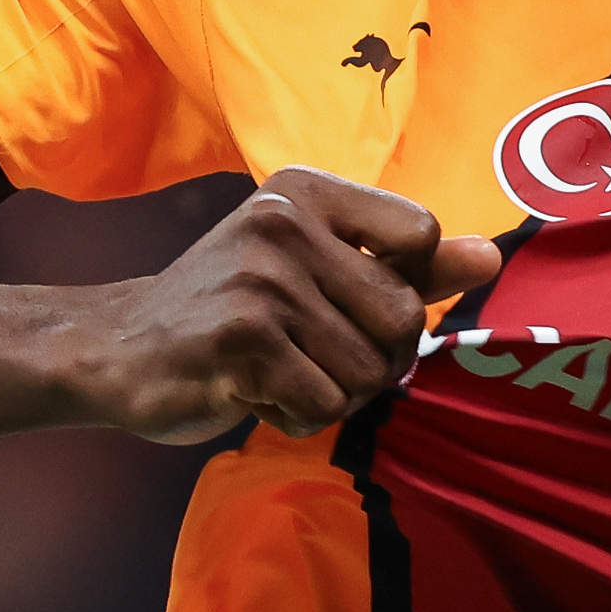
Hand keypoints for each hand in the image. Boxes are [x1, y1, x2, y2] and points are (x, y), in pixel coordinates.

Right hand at [80, 167, 501, 443]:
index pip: (422, 232)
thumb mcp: (315, 265)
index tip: (351, 297)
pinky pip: (324, 405)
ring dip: (334, 394)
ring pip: (367, 372)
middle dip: (374, 359)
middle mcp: (284, 224)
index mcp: (307, 193)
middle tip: (315, 355)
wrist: (118, 348)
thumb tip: (491, 257)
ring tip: (281, 373)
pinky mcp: (242, 342)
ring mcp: (262, 282)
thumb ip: (406, 262)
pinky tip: (257, 396)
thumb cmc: (233, 306)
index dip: (404, 285)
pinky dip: (299, 418)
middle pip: (403, 317)